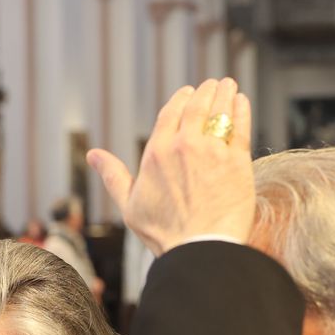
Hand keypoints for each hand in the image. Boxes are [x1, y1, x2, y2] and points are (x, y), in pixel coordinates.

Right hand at [87, 78, 252, 254]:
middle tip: (214, 84)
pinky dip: (241, 109)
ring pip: (220, 112)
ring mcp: (213, 152)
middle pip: (198, 107)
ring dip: (224, 94)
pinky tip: (242, 102)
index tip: (189, 92)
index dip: (182, 99)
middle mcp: (184, 146)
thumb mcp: (129, 205)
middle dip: (207, 91)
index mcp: (156, 153)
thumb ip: (113, 175)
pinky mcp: (238, 162)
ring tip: (229, 86)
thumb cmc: (164, 234)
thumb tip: (93, 155)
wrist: (199, 250)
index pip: (172, 113)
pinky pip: (240, 126)